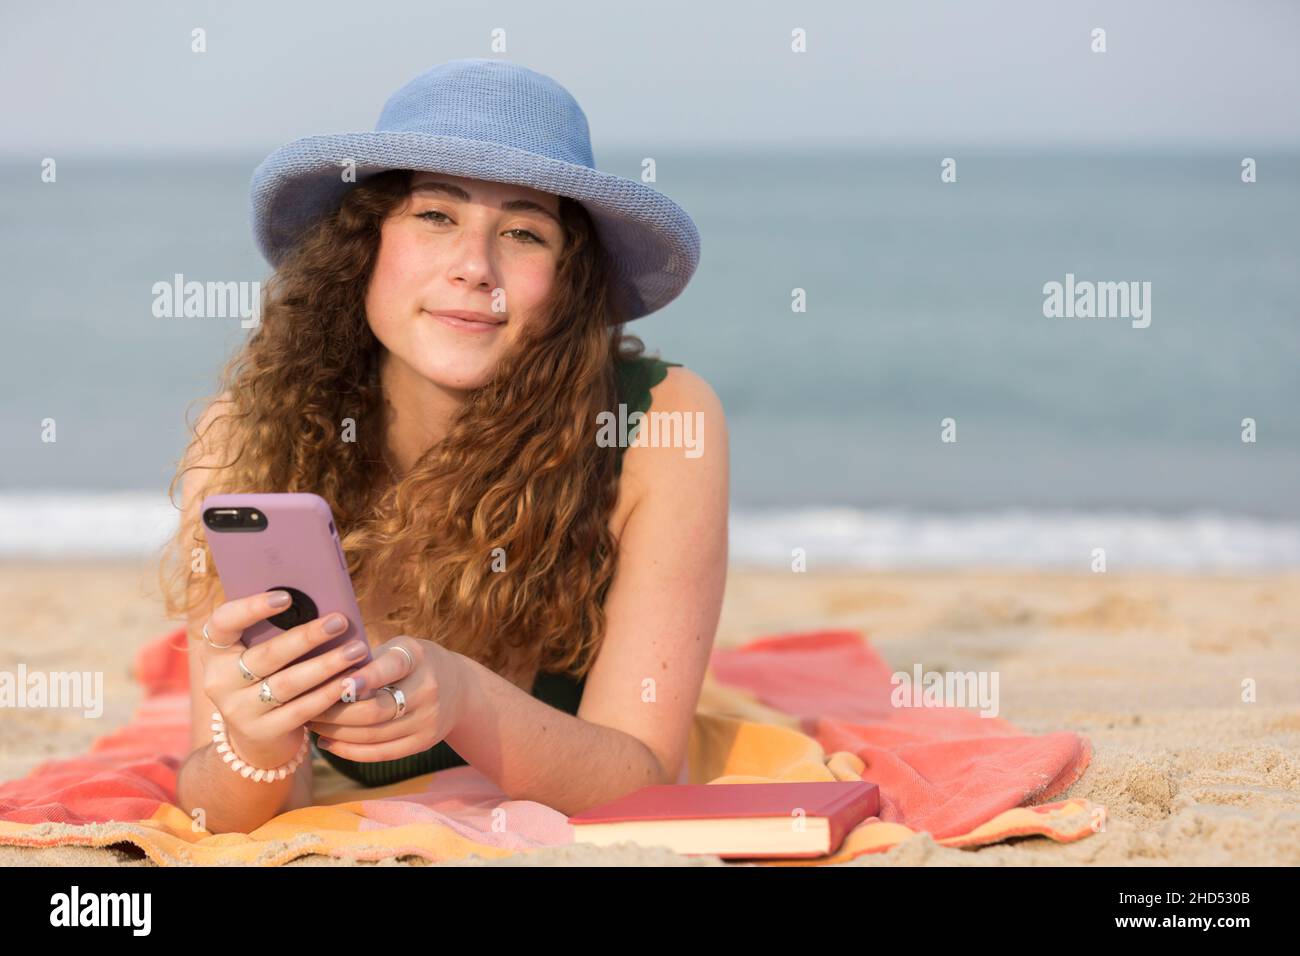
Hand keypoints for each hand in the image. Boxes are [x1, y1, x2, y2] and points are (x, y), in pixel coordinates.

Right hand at [197, 591, 370, 767]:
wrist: (257, 734)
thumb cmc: (266, 675)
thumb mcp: (257, 652)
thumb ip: (274, 630)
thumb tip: (319, 602)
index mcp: (215, 651)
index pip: (223, 623)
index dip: (251, 608)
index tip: (286, 597)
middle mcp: (220, 680)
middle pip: (267, 655)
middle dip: (307, 637)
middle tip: (340, 621)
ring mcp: (238, 710)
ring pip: (287, 683)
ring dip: (326, 665)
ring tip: (357, 649)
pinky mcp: (262, 732)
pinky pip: (301, 709)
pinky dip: (328, 693)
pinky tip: (351, 680)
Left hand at [307, 636, 467, 762]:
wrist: (459, 687)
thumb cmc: (412, 662)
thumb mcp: (398, 647)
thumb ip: (367, 657)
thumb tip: (317, 666)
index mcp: (419, 657)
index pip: (391, 669)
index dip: (366, 678)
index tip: (338, 683)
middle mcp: (428, 689)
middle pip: (376, 710)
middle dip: (335, 712)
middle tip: (305, 707)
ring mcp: (428, 720)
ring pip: (373, 735)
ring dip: (336, 732)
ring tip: (311, 723)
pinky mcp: (424, 743)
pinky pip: (381, 753)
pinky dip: (349, 750)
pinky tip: (327, 742)